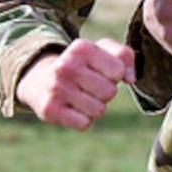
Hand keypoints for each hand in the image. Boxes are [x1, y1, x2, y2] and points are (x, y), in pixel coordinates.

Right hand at [14, 37, 135, 129]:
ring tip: (83, 97)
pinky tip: (73, 108)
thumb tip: (130, 78)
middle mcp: (65, 65)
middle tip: (92, 86)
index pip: (118, 71)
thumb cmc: (82, 66)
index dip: (115, 75)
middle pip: (109, 92)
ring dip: (96, 107)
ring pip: (98, 110)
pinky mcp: (49, 109)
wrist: (41, 80)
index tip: (102, 71)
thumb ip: (125, 56)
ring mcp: (56, 88)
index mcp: (81, 47)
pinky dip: (83, 120)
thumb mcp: (103, 51)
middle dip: (106, 92)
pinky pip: (84, 124)